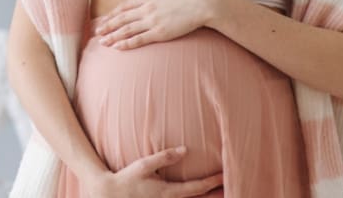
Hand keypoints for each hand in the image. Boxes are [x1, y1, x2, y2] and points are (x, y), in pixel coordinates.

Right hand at [85, 147, 222, 197]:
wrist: (111, 195)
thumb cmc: (127, 179)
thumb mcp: (144, 165)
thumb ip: (164, 157)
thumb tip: (184, 150)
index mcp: (168, 192)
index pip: (196, 187)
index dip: (212, 181)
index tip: (224, 175)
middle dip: (215, 194)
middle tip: (232, 188)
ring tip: (222, 193)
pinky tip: (200, 197)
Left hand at [94, 0, 213, 49]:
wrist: (204, 2)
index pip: (124, 6)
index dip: (112, 14)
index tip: (103, 19)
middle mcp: (146, 9)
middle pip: (122, 19)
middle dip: (108, 26)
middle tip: (97, 32)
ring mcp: (152, 21)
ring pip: (127, 30)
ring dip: (113, 36)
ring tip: (103, 42)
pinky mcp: (160, 33)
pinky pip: (139, 39)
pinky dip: (127, 43)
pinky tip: (118, 47)